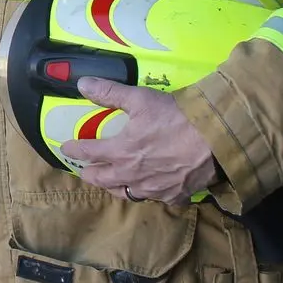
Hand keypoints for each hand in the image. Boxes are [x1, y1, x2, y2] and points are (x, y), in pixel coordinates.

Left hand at [59, 77, 216, 206]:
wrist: (216, 140)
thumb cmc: (175, 117)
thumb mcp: (140, 98)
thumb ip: (109, 92)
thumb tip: (81, 84)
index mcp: (120, 152)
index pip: (88, 153)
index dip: (74, 149)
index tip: (66, 148)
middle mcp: (132, 175)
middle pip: (103, 180)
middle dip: (90, 175)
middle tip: (84, 171)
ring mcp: (154, 189)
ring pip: (126, 193)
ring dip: (114, 187)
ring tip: (110, 183)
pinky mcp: (174, 195)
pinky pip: (156, 198)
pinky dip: (148, 194)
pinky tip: (149, 189)